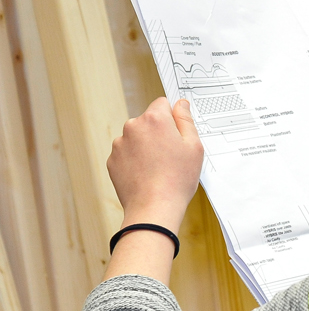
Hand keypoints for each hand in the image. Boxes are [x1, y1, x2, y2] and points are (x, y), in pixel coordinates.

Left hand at [107, 97, 203, 232]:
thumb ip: (186, 120)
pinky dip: (135, 160)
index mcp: (155, 120)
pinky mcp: (112, 160)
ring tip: (159, 167)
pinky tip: (147, 174)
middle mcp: (133, 127)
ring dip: (145, 146)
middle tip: (171, 154)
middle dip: (159, 132)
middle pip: (148, 121)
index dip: (172, 117)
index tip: (177, 133)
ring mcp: (120, 144)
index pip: (162, 103)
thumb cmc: (176, 179)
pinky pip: (127, 153)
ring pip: (137, 138)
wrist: (154, 207)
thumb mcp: (194, 146)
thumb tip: (180, 104)